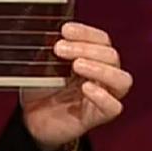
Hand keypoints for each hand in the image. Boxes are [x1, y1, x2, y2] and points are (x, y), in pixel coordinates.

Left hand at [20, 21, 132, 150]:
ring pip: (122, 80)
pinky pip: (113, 107)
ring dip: (100, 69)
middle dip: (87, 48)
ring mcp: (102, 96)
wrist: (30, 121)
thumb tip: (50, 36)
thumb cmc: (39, 90)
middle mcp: (101, 76)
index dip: (86, 32)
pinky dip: (102, 96)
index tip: (66, 29)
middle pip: (111, 56)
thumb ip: (49, 52)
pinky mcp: (97, 116)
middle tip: (60, 48)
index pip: (101, 40)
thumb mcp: (40, 65)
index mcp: (90, 59)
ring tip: (77, 65)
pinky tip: (86, 88)